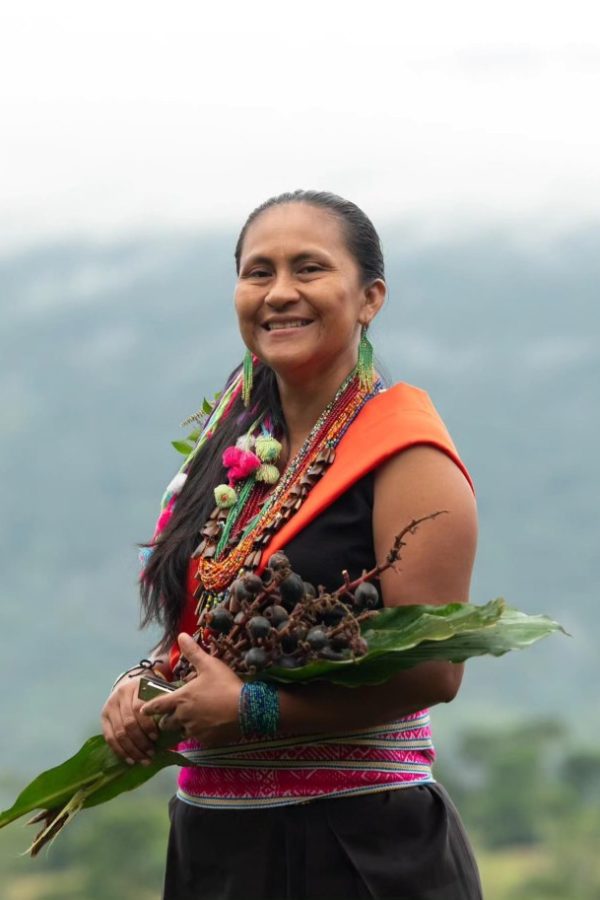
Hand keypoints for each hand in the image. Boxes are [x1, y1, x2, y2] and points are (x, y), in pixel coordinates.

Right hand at [101, 673, 159, 765]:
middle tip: (151, 753)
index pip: (139, 708)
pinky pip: (109, 738)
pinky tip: (130, 760)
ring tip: (144, 760)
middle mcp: (119, 696)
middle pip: (128, 723)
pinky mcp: (103, 718)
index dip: (147, 725)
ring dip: (132, 750)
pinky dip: (120, 751)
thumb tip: (171, 726)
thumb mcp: (155, 690)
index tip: (156, 737)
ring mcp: (109, 707)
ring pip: (119, 733)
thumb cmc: (147, 691)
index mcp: (134, 687)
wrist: (127, 684)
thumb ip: (160, 704)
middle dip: (141, 741)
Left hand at [141, 633, 242, 747]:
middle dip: (167, 720)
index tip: (141, 710)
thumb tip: (181, 635)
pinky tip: (207, 729)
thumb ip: (193, 652)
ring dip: (182, 728)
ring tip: (189, 722)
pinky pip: (198, 739)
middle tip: (171, 716)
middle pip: (166, 723)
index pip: (158, 705)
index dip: (148, 708)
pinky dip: (199, 734)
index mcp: (181, 699)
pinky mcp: (206, 741)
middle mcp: (183, 717)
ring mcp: (195, 731)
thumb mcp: (209, 664)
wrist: (247, 709)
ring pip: (181, 733)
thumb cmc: (225, 684)